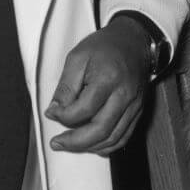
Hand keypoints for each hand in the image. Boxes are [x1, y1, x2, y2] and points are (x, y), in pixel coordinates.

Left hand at [45, 16, 149, 154]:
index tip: (52, 113)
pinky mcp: (138, 111)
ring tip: (70, 145)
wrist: (134, 42)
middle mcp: (124, 95)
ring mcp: (134, 105)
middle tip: (57, 143)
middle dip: (75, 142)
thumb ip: (66, 87)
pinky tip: (92, 145)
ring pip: (113, 138)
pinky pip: (124, 137)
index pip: (84, 110)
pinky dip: (107, 146)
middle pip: (100, 130)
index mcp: (108, 79)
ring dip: (89, 147)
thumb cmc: (105, 47)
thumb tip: (55, 111)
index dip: (63, 116)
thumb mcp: (78, 58)